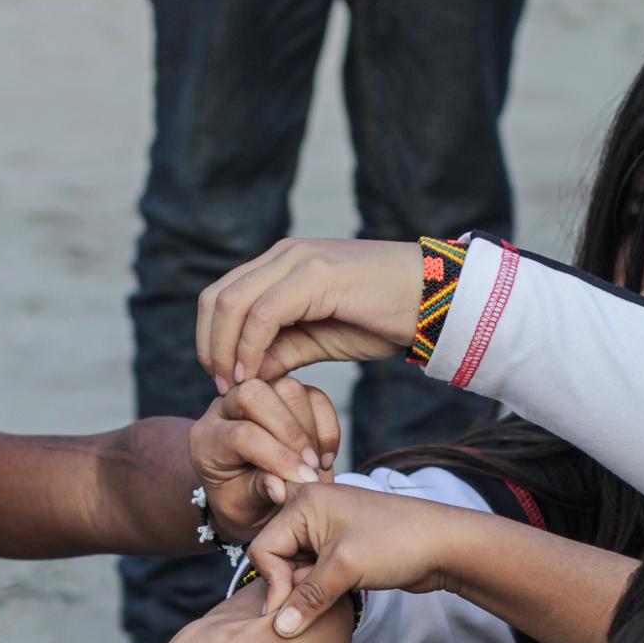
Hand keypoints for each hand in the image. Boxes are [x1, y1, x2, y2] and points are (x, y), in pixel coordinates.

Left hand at [190, 377, 339, 540]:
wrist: (246, 493)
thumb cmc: (240, 501)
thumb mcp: (243, 506)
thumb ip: (259, 492)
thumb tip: (281, 488)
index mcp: (207, 439)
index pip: (241, 434)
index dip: (276, 455)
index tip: (304, 479)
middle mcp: (224, 407)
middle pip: (257, 394)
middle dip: (290, 431)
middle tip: (311, 467)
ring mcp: (256, 396)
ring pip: (288, 389)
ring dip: (310, 429)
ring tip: (316, 466)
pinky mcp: (283, 395)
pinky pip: (313, 396)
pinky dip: (326, 426)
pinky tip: (325, 457)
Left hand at [197, 239, 423, 386]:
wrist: (434, 301)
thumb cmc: (382, 320)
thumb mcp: (319, 340)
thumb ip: (280, 351)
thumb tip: (244, 375)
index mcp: (281, 265)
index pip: (221, 296)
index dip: (210, 340)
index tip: (222, 380)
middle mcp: (284, 255)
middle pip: (215, 298)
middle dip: (209, 346)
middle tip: (221, 386)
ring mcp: (298, 260)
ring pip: (232, 303)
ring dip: (224, 350)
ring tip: (235, 386)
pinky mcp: (315, 276)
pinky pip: (263, 314)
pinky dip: (250, 348)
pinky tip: (254, 375)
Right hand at [250, 481, 457, 634]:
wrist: (445, 544)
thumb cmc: (397, 543)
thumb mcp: (345, 570)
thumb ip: (307, 599)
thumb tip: (279, 628)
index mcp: (304, 502)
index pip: (264, 548)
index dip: (274, 582)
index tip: (288, 612)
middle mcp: (310, 509)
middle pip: (276, 556)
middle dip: (289, 585)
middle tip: (309, 607)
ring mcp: (326, 527)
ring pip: (294, 566)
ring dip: (305, 589)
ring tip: (326, 600)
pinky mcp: (340, 545)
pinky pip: (313, 569)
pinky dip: (318, 587)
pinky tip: (333, 598)